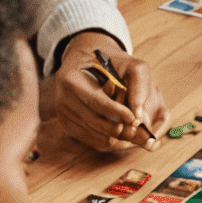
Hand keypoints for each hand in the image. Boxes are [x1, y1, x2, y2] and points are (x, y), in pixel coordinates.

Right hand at [54, 31, 168, 152]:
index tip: (133, 118)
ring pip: (90, 132)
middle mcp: (62, 96)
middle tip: (135, 131)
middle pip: (92, 120)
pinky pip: (87, 138)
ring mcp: (62, 111)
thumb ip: (139, 83)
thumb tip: (138, 114)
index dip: (115, 112)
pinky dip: (105, 140)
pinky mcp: (66, 123)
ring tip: (131, 135)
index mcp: (71, 77)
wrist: (88, 61)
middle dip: (116, 128)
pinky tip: (120, 138)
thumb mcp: (129, 63)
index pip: (95, 100)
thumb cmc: (112, 62)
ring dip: (112, 137)